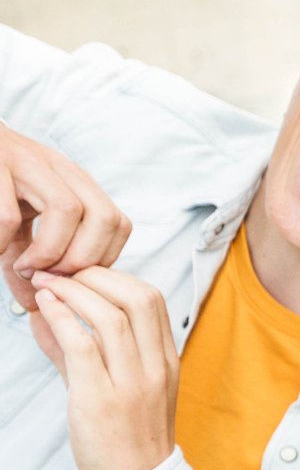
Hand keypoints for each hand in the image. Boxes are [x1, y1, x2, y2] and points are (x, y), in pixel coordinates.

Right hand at [0, 121, 131, 310]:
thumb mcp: (18, 224)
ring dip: (49, 252)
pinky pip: (8, 216)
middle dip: (81, 260)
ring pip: (67, 210)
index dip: (101, 259)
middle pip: (104, 217)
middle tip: (51, 278)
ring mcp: (27, 163)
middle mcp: (59, 169)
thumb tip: (34, 305)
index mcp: (75, 182)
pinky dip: (5, 243)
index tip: (72, 278)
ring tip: (27, 269)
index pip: (118, 224)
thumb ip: (31, 260)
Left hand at [29, 266, 178, 469]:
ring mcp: (132, 384)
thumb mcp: (114, 387)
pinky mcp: (102, 399)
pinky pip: (83, 345)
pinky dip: (62, 317)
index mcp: (165, 361)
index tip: (82, 273)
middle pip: (137, 298)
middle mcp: (155, 368)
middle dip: (95, 275)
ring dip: (72, 291)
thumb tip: (48, 313)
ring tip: (46, 284)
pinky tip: (44, 308)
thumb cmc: (125, 438)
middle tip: (61, 271)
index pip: (151, 300)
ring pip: (110, 315)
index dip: (114, 277)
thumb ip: (82, 349)